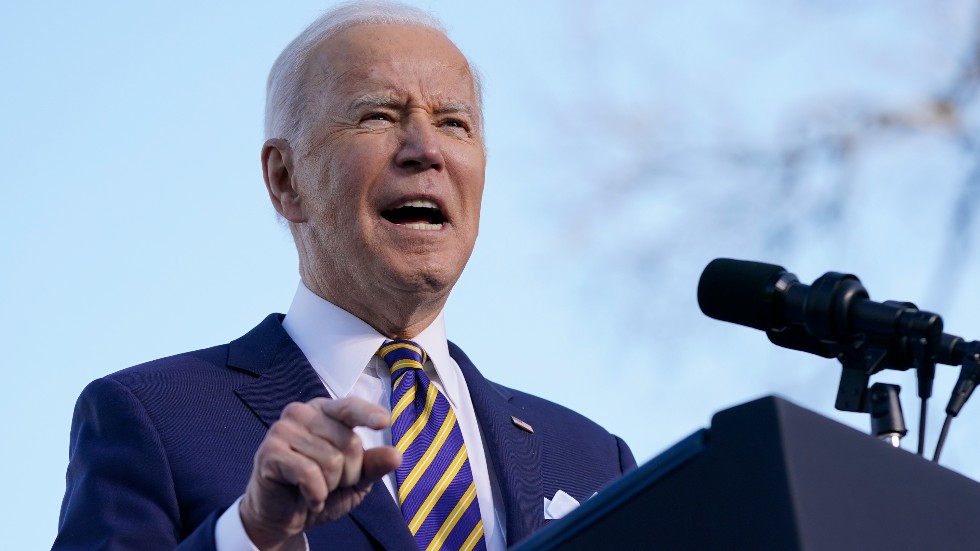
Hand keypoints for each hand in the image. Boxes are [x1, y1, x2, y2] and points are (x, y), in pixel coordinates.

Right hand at [239, 397, 400, 550]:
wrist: (284, 516)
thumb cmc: (320, 489)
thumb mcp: (355, 479)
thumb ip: (373, 465)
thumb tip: (395, 455)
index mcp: (325, 411)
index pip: (350, 407)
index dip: (368, 414)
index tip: (384, 421)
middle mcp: (303, 413)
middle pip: (349, 443)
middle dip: (348, 473)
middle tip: (330, 483)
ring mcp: (283, 429)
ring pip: (331, 461)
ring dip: (330, 486)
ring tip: (316, 489)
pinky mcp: (269, 452)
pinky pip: (308, 473)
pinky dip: (315, 494)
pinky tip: (309, 498)